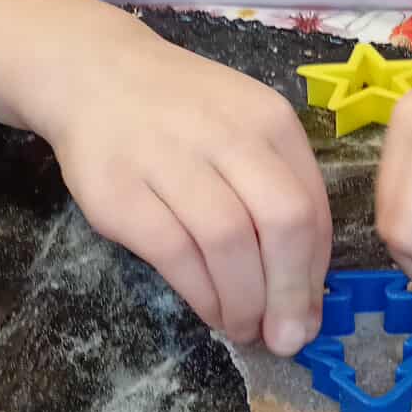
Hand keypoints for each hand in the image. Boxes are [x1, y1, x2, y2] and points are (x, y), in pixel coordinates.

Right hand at [43, 18, 330, 353]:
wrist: (96, 74)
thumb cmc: (184, 114)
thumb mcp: (244, 129)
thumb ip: (279, 192)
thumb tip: (306, 285)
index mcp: (269, 120)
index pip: (312, 206)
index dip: (315, 272)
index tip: (310, 314)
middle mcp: (225, 133)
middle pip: (281, 221)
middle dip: (290, 293)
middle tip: (286, 338)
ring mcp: (169, 158)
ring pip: (228, 243)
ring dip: (244, 301)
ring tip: (245, 328)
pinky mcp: (120, 191)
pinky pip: (175, 254)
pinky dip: (201, 294)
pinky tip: (211, 310)